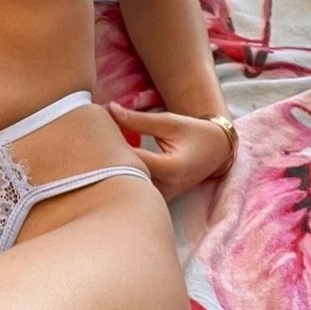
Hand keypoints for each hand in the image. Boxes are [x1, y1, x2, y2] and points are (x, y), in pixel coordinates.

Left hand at [105, 102, 232, 203]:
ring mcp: (162, 197)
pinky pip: (135, 190)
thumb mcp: (168, 122)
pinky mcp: (158, 200)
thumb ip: (137, 119)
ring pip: (129, 187)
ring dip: (115, 170)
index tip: (99, 135)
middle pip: (126, 178)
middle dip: (109, 161)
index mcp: (170, 168)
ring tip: (103, 154)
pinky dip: (124, 177)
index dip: (111, 148)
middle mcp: (166, 188)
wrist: (215, 151)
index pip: (131, 160)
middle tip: (95, 145)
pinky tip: (116, 163)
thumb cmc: (193, 133)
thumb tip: (109, 109)